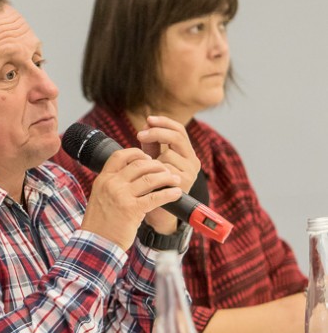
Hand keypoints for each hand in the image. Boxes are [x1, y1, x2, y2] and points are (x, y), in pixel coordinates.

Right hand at [81, 147, 181, 249]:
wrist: (97, 242)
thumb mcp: (100, 196)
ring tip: (175, 179)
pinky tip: (176, 193)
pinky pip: (155, 197)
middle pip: (139, 165)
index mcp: (103, 179)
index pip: (120, 156)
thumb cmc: (100, 222)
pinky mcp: (132, 209)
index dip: (136, 153)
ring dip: (166, 177)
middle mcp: (112, 184)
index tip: (148, 157)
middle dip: (156, 165)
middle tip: (166, 170)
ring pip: (150, 178)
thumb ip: (113, 184)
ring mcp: (121, 196)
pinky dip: (169, 193)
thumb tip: (132, 173)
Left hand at [137, 116, 200, 233]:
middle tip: (140, 134)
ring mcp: (190, 172)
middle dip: (156, 132)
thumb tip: (146, 123)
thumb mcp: (152, 161)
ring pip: (167, 154)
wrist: (159, 213)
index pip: (179, 130)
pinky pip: (165, 170)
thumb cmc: (154, 185)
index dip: (164, 122)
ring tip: (145, 171)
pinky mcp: (185, 183)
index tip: (148, 119)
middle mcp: (192, 161)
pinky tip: (148, 179)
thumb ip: (151, 144)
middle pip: (177, 137)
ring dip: (152, 159)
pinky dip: (153, 172)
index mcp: (186, 153)